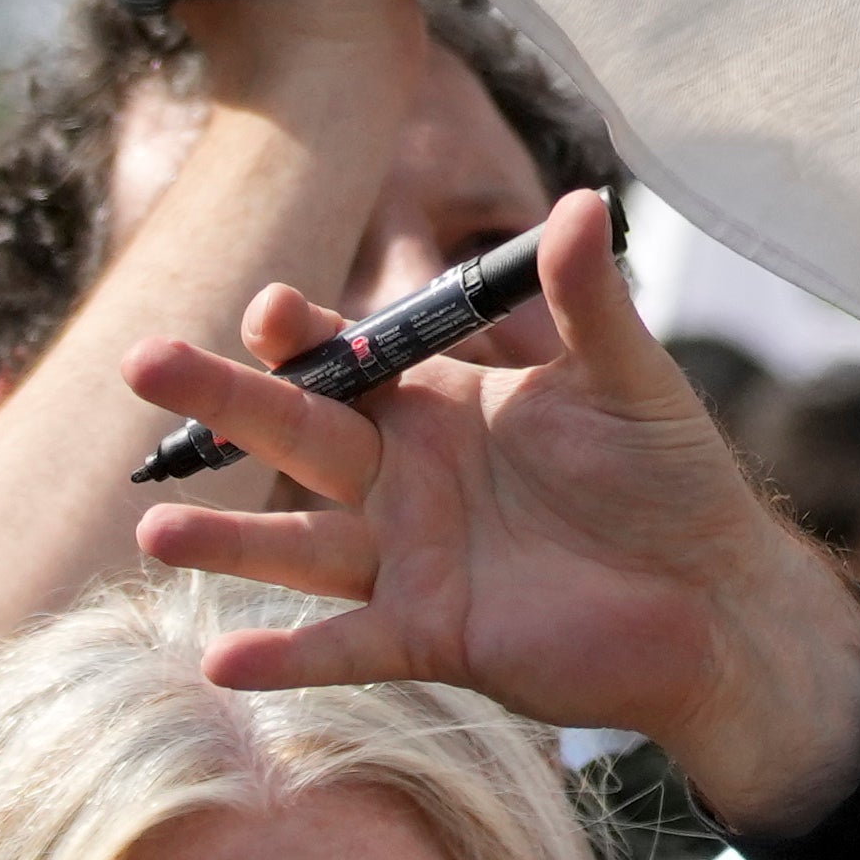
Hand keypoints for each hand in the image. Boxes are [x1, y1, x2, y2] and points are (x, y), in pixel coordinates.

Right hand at [131, 189, 859, 833]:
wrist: (713, 597)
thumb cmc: (670, 478)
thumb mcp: (627, 377)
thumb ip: (588, 300)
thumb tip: (582, 200)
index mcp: (443, 405)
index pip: (352, 361)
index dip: (307, 333)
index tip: (272, 308)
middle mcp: (406, 478)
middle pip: (298, 431)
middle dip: (226, 398)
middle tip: (146, 362)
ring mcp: (408, 559)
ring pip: (297, 544)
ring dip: (228, 538)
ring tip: (155, 526)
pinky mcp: (428, 634)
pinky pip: (344, 647)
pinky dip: (286, 657)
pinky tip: (220, 659)